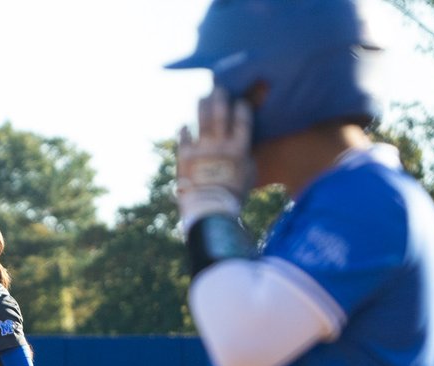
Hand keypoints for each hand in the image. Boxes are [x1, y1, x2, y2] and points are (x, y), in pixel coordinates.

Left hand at [176, 87, 254, 233]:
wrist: (209, 209)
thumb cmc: (233, 195)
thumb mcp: (249, 174)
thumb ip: (247, 156)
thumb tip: (246, 147)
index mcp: (239, 148)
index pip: (243, 119)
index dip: (242, 108)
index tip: (239, 102)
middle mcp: (221, 143)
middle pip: (220, 113)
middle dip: (220, 98)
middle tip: (219, 88)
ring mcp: (201, 147)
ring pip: (202, 118)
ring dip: (203, 105)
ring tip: (203, 97)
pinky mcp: (184, 155)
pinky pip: (183, 136)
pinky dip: (184, 130)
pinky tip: (185, 125)